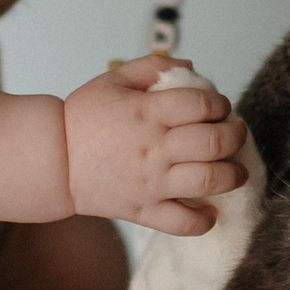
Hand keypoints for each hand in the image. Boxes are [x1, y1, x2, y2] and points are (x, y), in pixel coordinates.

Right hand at [61, 53, 246, 232]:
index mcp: (148, 112)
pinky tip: (211, 210)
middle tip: (235, 133)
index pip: (203, 103)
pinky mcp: (143, 211)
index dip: (220, 102)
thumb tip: (190, 66)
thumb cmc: (83, 118)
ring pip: (209, 181)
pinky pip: (183, 223)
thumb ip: (154, 66)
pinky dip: (204, 220)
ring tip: (236, 170)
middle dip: (235, 135)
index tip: (219, 106)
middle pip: (214, 142)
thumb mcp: (114, 79)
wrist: (53, 161)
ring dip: (233, 174)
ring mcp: (151, 183)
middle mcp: (155, 148)